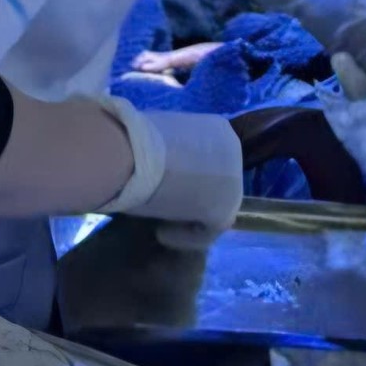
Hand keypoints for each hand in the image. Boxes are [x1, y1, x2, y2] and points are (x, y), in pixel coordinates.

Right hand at [98, 100, 242, 250]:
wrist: (131, 151)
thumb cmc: (134, 139)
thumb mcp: (158, 139)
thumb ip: (168, 151)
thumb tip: (156, 163)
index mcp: (219, 129)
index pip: (210, 160)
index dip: (189, 177)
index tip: (164, 185)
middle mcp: (234, 151)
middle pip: (216, 182)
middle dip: (192, 197)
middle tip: (164, 205)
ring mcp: (235, 182)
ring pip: (213, 207)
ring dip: (188, 218)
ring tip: (159, 223)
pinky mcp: (226, 211)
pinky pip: (207, 231)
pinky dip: (185, 236)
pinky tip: (162, 234)